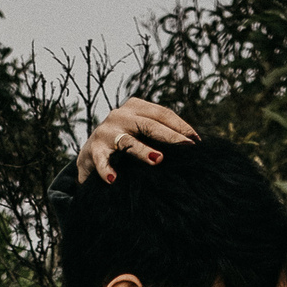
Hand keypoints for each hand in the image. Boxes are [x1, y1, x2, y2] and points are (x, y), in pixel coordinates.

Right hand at [76, 97, 199, 184]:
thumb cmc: (122, 143)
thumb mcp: (140, 131)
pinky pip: (102, 161)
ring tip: (157, 160)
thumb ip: (158, 132)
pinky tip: (112, 179)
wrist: (90, 155)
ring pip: (128, 142)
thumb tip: (193, 142)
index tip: (196, 141)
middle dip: (170, 137)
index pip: (162, 114)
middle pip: (149, 125)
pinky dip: (106, 169)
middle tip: (186, 147)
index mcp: (135, 107)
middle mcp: (121, 115)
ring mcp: (106, 132)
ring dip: (143, 151)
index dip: (180, 126)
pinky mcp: (94, 150)